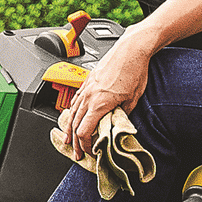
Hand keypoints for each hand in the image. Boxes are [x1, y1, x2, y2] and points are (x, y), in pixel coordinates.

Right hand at [61, 32, 153, 158]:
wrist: (131, 49)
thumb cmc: (134, 70)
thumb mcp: (133, 99)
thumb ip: (123, 114)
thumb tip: (119, 124)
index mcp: (99, 103)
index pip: (84, 131)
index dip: (84, 145)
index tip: (88, 151)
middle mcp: (89, 96)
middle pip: (75, 124)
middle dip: (74, 141)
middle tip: (76, 153)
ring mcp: (86, 87)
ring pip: (72, 111)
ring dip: (69, 127)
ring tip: (68, 138)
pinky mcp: (87, 80)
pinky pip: (75, 99)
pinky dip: (72, 111)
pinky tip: (72, 115)